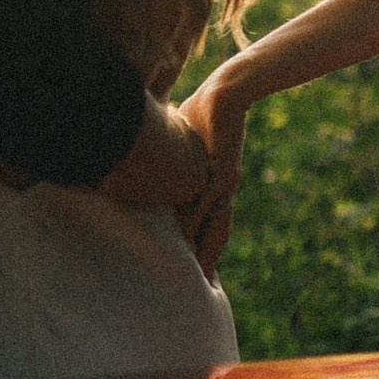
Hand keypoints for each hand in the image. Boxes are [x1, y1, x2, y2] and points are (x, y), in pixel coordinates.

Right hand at [179, 77, 246, 278]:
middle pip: (215, 232)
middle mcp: (220, 190)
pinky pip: (208, 203)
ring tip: (200, 274)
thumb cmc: (205, 111)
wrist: (228, 93)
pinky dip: (198, 222)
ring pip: (215, 225)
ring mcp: (223, 183)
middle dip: (208, 258)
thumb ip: (170, 148)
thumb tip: (149, 144)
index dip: (199, 244)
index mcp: (210, 184)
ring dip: (207, 249)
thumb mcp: (182, 137)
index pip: (205, 221)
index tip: (193, 268)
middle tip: (203, 286)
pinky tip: (188, 240)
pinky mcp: (223, 172)